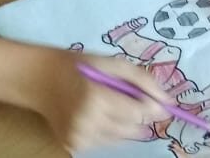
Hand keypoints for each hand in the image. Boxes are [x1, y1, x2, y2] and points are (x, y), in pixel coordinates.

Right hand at [40, 52, 170, 151]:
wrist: (41, 80)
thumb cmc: (81, 67)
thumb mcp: (114, 63)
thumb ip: (143, 80)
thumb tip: (168, 101)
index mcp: (97, 98)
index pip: (139, 113)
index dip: (154, 108)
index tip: (162, 103)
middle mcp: (87, 122)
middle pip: (133, 128)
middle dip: (139, 115)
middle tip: (130, 99)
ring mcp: (78, 138)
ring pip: (121, 138)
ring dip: (125, 124)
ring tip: (111, 105)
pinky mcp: (73, 146)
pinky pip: (105, 142)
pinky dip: (109, 130)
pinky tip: (98, 115)